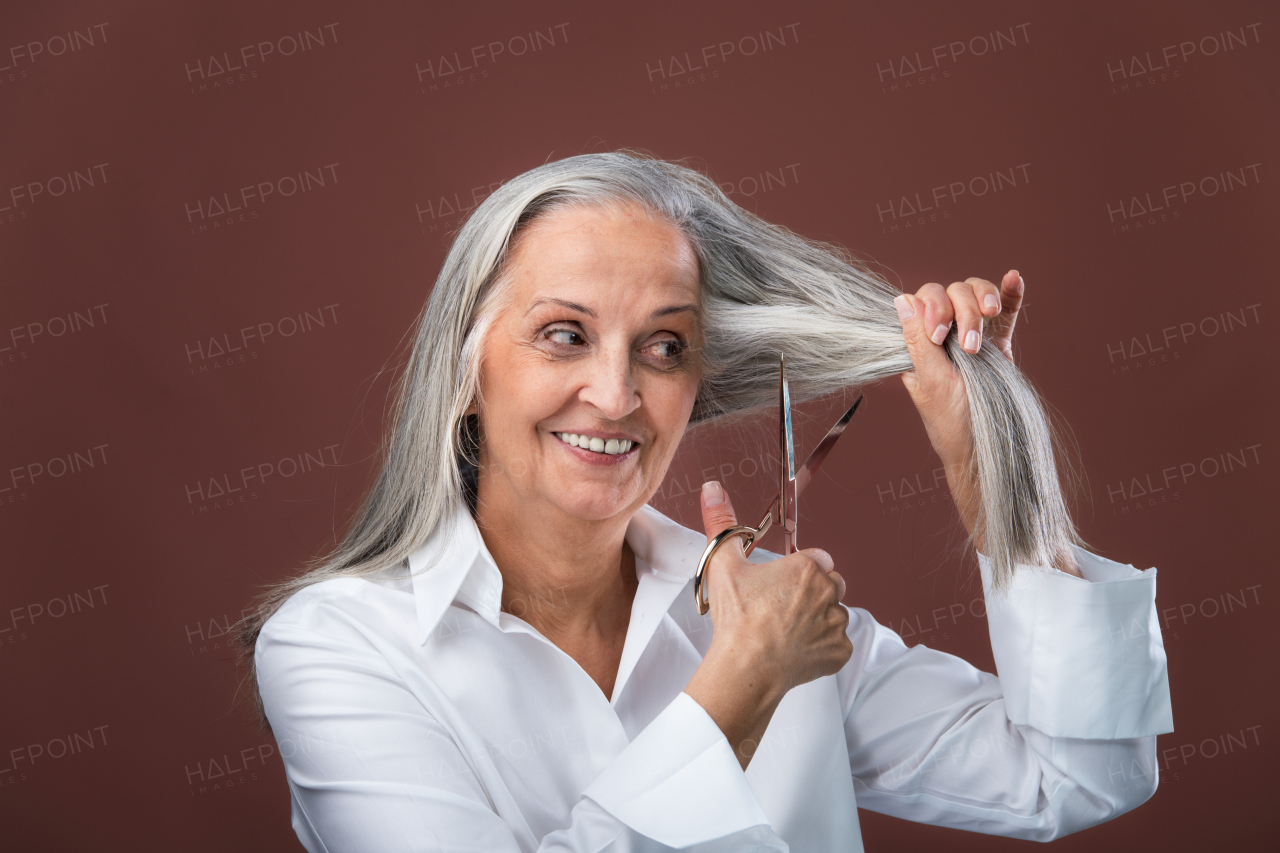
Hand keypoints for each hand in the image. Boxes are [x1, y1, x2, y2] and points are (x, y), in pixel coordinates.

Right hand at [683, 480, 851, 767]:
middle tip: (780, 608)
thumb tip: (713, 488)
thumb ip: (721, 521)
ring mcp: (837, 623)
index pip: (816, 558)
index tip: (781, 583)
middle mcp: (829, 592)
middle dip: (811, 592)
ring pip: (834, 613)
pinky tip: (796, 649)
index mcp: (807, 567)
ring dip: (817, 619)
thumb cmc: (737, 617)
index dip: (798, 570)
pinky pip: (837, 643)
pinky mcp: (840, 651)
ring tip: (786, 631)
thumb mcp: (723, 563)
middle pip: (830, 584)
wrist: (746, 667)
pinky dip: (821, 647)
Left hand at [891, 271, 1023, 539]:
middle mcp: (943, 337)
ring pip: (976, 297)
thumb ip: (917, 340)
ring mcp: (972, 339)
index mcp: (918, 345)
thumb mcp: (930, 382)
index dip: (933, 306)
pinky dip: (1009, 295)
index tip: (938, 334)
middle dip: (961, 310)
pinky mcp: (998, 347)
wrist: (986, 452)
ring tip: (989, 320)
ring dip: (983, 300)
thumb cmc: (953, 425)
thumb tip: (900, 300)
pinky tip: (1012, 278)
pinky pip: (1005, 314)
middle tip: (966, 345)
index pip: (922, 301)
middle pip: (951, 293)